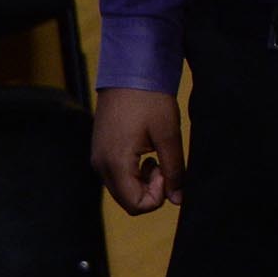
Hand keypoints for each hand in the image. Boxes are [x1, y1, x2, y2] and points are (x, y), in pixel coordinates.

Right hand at [91, 88, 183, 213]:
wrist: (129, 71)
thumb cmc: (150, 99)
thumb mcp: (168, 134)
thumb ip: (174, 169)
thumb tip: (179, 199)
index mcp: (116, 163)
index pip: (136, 205)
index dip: (158, 195)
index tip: (167, 169)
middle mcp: (101, 167)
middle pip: (128, 201)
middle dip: (151, 190)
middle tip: (164, 164)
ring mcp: (98, 160)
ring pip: (122, 190)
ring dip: (143, 182)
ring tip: (155, 156)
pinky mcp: (100, 152)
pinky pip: (117, 176)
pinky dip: (133, 173)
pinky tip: (144, 152)